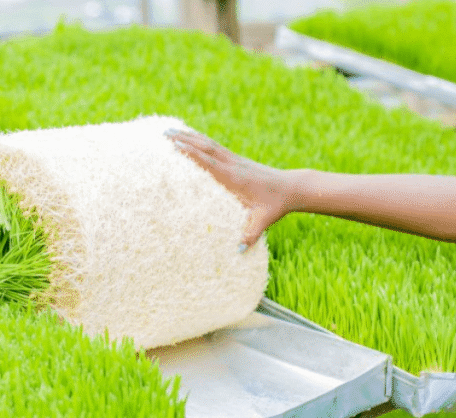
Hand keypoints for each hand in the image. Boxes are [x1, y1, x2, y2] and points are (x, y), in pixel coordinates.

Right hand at [165, 129, 295, 248]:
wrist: (291, 187)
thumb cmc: (276, 204)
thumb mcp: (264, 220)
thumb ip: (251, 233)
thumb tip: (239, 250)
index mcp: (236, 178)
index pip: (210, 163)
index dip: (192, 154)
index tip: (175, 145)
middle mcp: (233, 164)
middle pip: (205, 147)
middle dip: (184, 139)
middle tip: (164, 133)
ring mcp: (235, 160)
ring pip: (208, 143)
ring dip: (189, 136)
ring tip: (170, 130)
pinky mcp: (236, 159)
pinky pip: (214, 146)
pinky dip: (200, 139)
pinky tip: (190, 136)